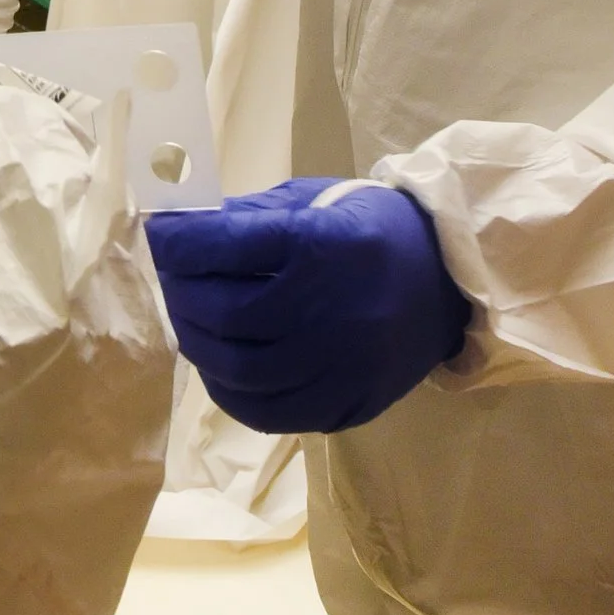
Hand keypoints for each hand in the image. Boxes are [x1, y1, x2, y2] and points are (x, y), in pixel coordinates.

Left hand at [145, 178, 471, 434]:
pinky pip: (268, 413)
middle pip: (227, 314)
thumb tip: (180, 230)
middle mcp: (333, 309)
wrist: (452, 280)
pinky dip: (230, 390)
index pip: (227, 244)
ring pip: (240, 371)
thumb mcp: (314, 202)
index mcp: (324, 244)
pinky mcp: (348, 403)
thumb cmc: (372, 228)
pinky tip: (222, 365)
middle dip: (183, 293)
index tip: (161, 233)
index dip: (180, 241)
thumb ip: (249, 218)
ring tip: (192, 320)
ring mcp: (342, 365)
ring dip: (199, 343)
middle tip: (173, 278)